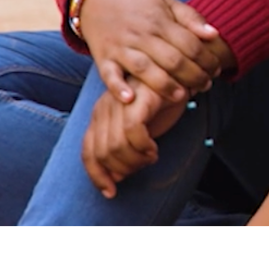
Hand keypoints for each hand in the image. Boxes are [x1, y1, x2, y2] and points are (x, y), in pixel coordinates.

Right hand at [77, 0, 227, 103]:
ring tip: (182, 97)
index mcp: (159, 20)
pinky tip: (131, 99)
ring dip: (165, 85)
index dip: (206, 58)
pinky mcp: (103, 59)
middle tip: (206, 86)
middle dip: (193, 76)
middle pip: (171, 59)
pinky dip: (118, 88)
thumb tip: (214, 35)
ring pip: (145, 69)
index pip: (189, 43)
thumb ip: (190, 17)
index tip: (217, 70)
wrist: (97, 1)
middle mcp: (141, 35)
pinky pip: (109, 75)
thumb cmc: (139, 5)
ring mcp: (121, 48)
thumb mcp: (166, 2)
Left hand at [82, 81, 188, 197]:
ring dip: (135, 160)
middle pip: (103, 153)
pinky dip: (143, 147)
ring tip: (151, 158)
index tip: (111, 192)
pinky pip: (133, 132)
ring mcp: (119, 102)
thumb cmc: (158, 104)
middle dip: (124, 168)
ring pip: (116, 146)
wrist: (180, 76)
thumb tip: (116, 178)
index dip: (97, 176)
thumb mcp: (137, 130)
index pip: (88, 152)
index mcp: (99, 115)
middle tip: (142, 166)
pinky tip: (154, 149)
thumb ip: (122, 149)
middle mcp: (104, 107)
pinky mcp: (137, 99)